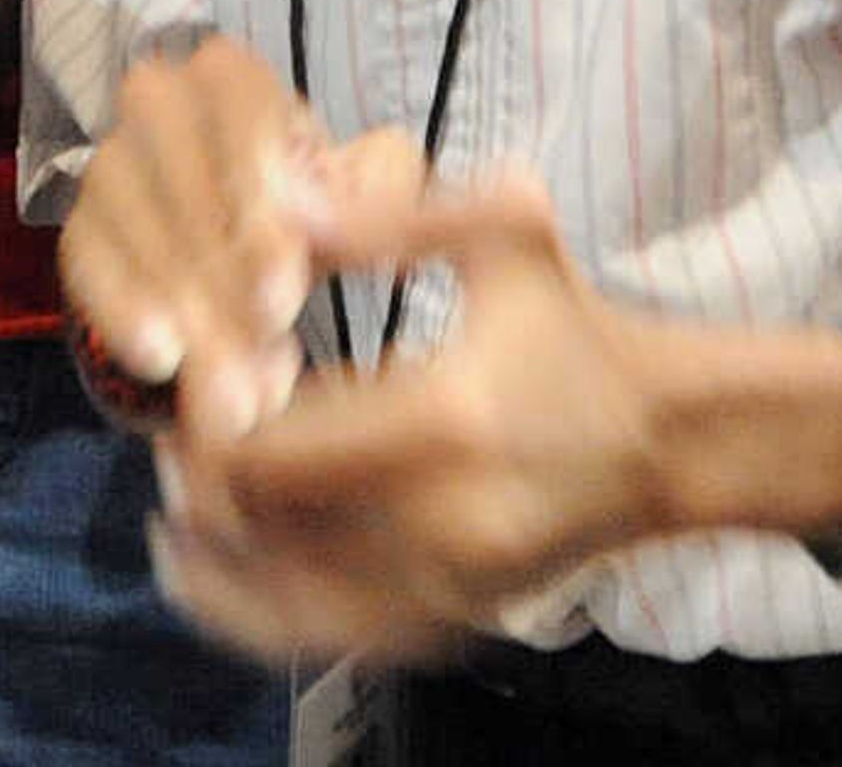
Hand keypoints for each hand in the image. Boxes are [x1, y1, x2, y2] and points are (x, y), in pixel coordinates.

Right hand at [60, 35, 380, 448]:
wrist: (247, 269)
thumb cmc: (311, 213)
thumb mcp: (363, 199)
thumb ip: (381, 202)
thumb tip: (372, 222)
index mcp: (230, 76)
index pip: (237, 105)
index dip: (260, 180)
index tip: (292, 261)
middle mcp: (156, 104)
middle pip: (181, 168)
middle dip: (227, 251)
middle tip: (274, 320)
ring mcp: (110, 167)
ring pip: (136, 226)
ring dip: (189, 304)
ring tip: (242, 374)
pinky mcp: (81, 232)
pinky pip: (88, 267)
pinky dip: (124, 314)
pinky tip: (163, 360)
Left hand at [146, 173, 677, 669]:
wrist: (672, 438)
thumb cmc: (578, 327)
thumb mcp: (505, 234)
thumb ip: (390, 216)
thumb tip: (279, 202)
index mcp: (443, 420)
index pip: (269, 454)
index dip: (206, 429)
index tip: (193, 388)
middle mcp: (440, 523)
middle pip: (261, 536)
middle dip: (200, 492)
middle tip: (169, 446)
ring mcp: (448, 588)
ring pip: (285, 609)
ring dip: (218, 567)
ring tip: (175, 520)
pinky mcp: (454, 625)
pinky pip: (333, 640)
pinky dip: (269, 614)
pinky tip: (229, 574)